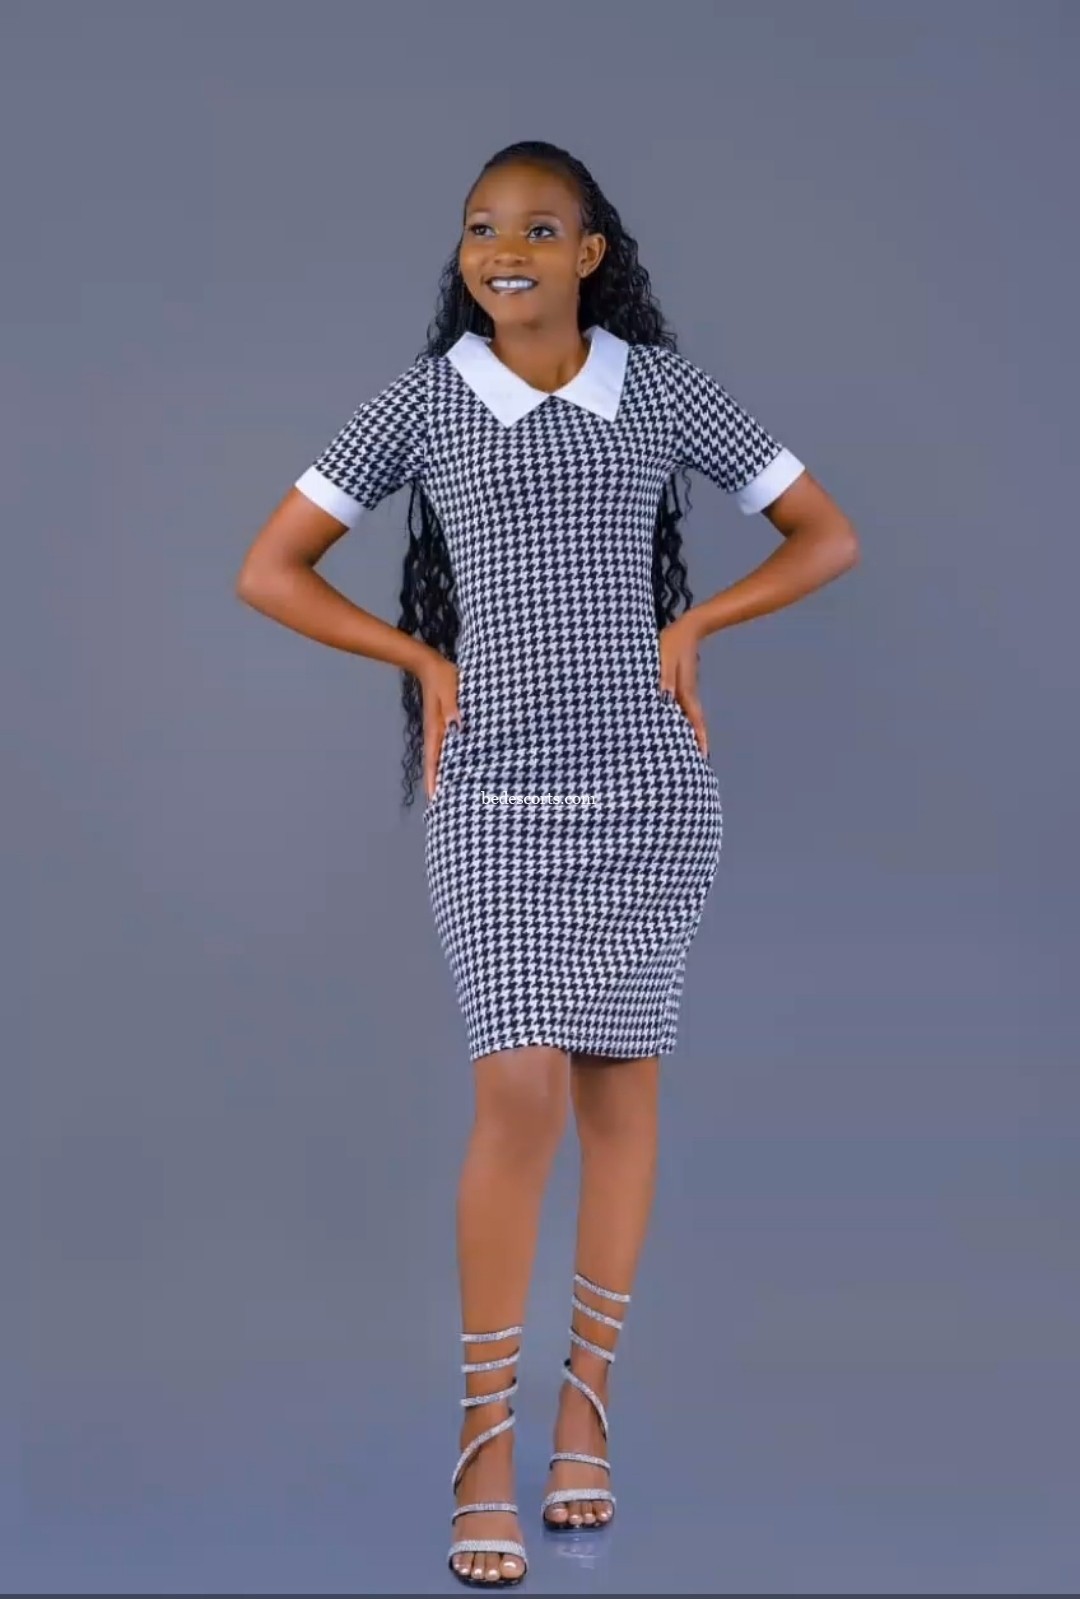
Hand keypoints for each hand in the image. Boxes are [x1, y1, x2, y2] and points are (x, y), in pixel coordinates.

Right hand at [418, 650, 461, 801]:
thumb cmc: (443, 677)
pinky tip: (457, 767)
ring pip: (440, 758)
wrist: (431, 665)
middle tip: (444, 806)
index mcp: (436, 728)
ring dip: (444, 774)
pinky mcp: (444, 724)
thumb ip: (453, 707)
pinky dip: (449, 760)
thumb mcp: (449, 689)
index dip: (434, 780)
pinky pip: (446, 748)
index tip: (435, 799)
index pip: (434, 760)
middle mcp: (436, 733)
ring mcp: (438, 730)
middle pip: (435, 764)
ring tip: (450, 793)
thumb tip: (456, 726)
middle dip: (438, 784)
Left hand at [658, 613, 707, 758]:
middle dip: (696, 741)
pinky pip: (683, 708)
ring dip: (690, 731)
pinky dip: (683, 719)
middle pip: (694, 723)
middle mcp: (688, 694)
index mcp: (684, 691)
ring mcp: (687, 690)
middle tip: (697, 760)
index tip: (703, 756)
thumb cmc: (673, 643)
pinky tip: (675, 723)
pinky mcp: (682, 686)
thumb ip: (665, 677)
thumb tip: (665, 698)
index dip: (699, 738)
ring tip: (686, 749)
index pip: (694, 720)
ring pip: (689, 716)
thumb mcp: (665, 658)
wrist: (687, 629)